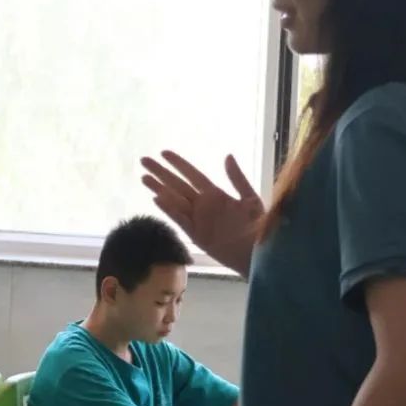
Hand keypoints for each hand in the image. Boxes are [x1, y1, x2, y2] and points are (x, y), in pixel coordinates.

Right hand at [140, 151, 263, 274]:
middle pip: (177, 185)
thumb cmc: (260, 227)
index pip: (192, 174)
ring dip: (159, 188)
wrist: (261, 253)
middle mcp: (203, 205)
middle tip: (144, 160)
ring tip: (143, 178)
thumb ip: (237, 178)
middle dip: (160, 173)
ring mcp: (198, 220)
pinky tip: (157, 199)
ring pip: (174, 200)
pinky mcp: (197, 235)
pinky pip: (180, 220)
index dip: (178, 164)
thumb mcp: (250, 199)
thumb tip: (227, 156)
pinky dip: (169, 209)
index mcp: (216, 195)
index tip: (163, 152)